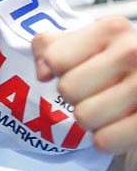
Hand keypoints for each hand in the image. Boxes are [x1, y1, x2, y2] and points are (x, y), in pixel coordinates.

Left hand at [33, 16, 136, 153]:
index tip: (83, 71)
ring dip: (93, 121)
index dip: (62, 71)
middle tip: (100, 94)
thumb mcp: (92, 44)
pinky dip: (109, 140)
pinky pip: (105, 141)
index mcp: (113, 29)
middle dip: (77, 97)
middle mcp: (133, 51)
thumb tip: (43, 72)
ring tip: (113, 110)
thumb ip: (54, 46)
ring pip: (85, 117)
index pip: (55, 60)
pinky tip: (123, 126)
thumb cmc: (123, 67)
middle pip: (68, 89)